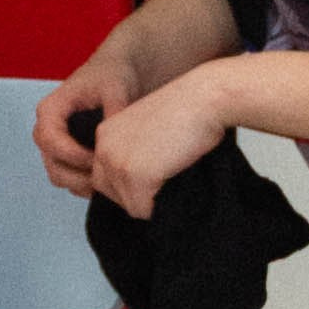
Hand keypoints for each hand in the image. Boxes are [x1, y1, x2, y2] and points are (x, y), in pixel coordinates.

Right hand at [35, 51, 138, 196]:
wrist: (117, 74)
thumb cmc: (110, 75)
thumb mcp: (115, 87)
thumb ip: (114, 112)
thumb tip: (117, 140)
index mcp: (51, 109)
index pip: (49, 138)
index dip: (71, 153)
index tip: (96, 158)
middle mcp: (48, 130)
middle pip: (51, 164)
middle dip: (78, 176)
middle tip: (106, 178)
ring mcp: (57, 147)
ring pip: (59, 177)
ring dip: (82, 184)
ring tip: (110, 181)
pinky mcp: (69, 158)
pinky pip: (71, 181)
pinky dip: (87, 186)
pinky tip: (109, 180)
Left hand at [89, 69, 230, 221]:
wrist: (204, 99)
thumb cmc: (188, 111)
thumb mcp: (148, 130)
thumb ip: (134, 153)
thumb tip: (139, 188)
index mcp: (105, 133)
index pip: (104, 176)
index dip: (131, 182)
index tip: (155, 172)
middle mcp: (104, 147)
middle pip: (111, 193)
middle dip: (137, 194)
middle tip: (165, 176)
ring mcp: (117, 162)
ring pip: (129, 204)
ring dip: (152, 199)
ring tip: (172, 171)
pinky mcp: (134, 175)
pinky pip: (143, 210)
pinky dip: (161, 204)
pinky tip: (175, 176)